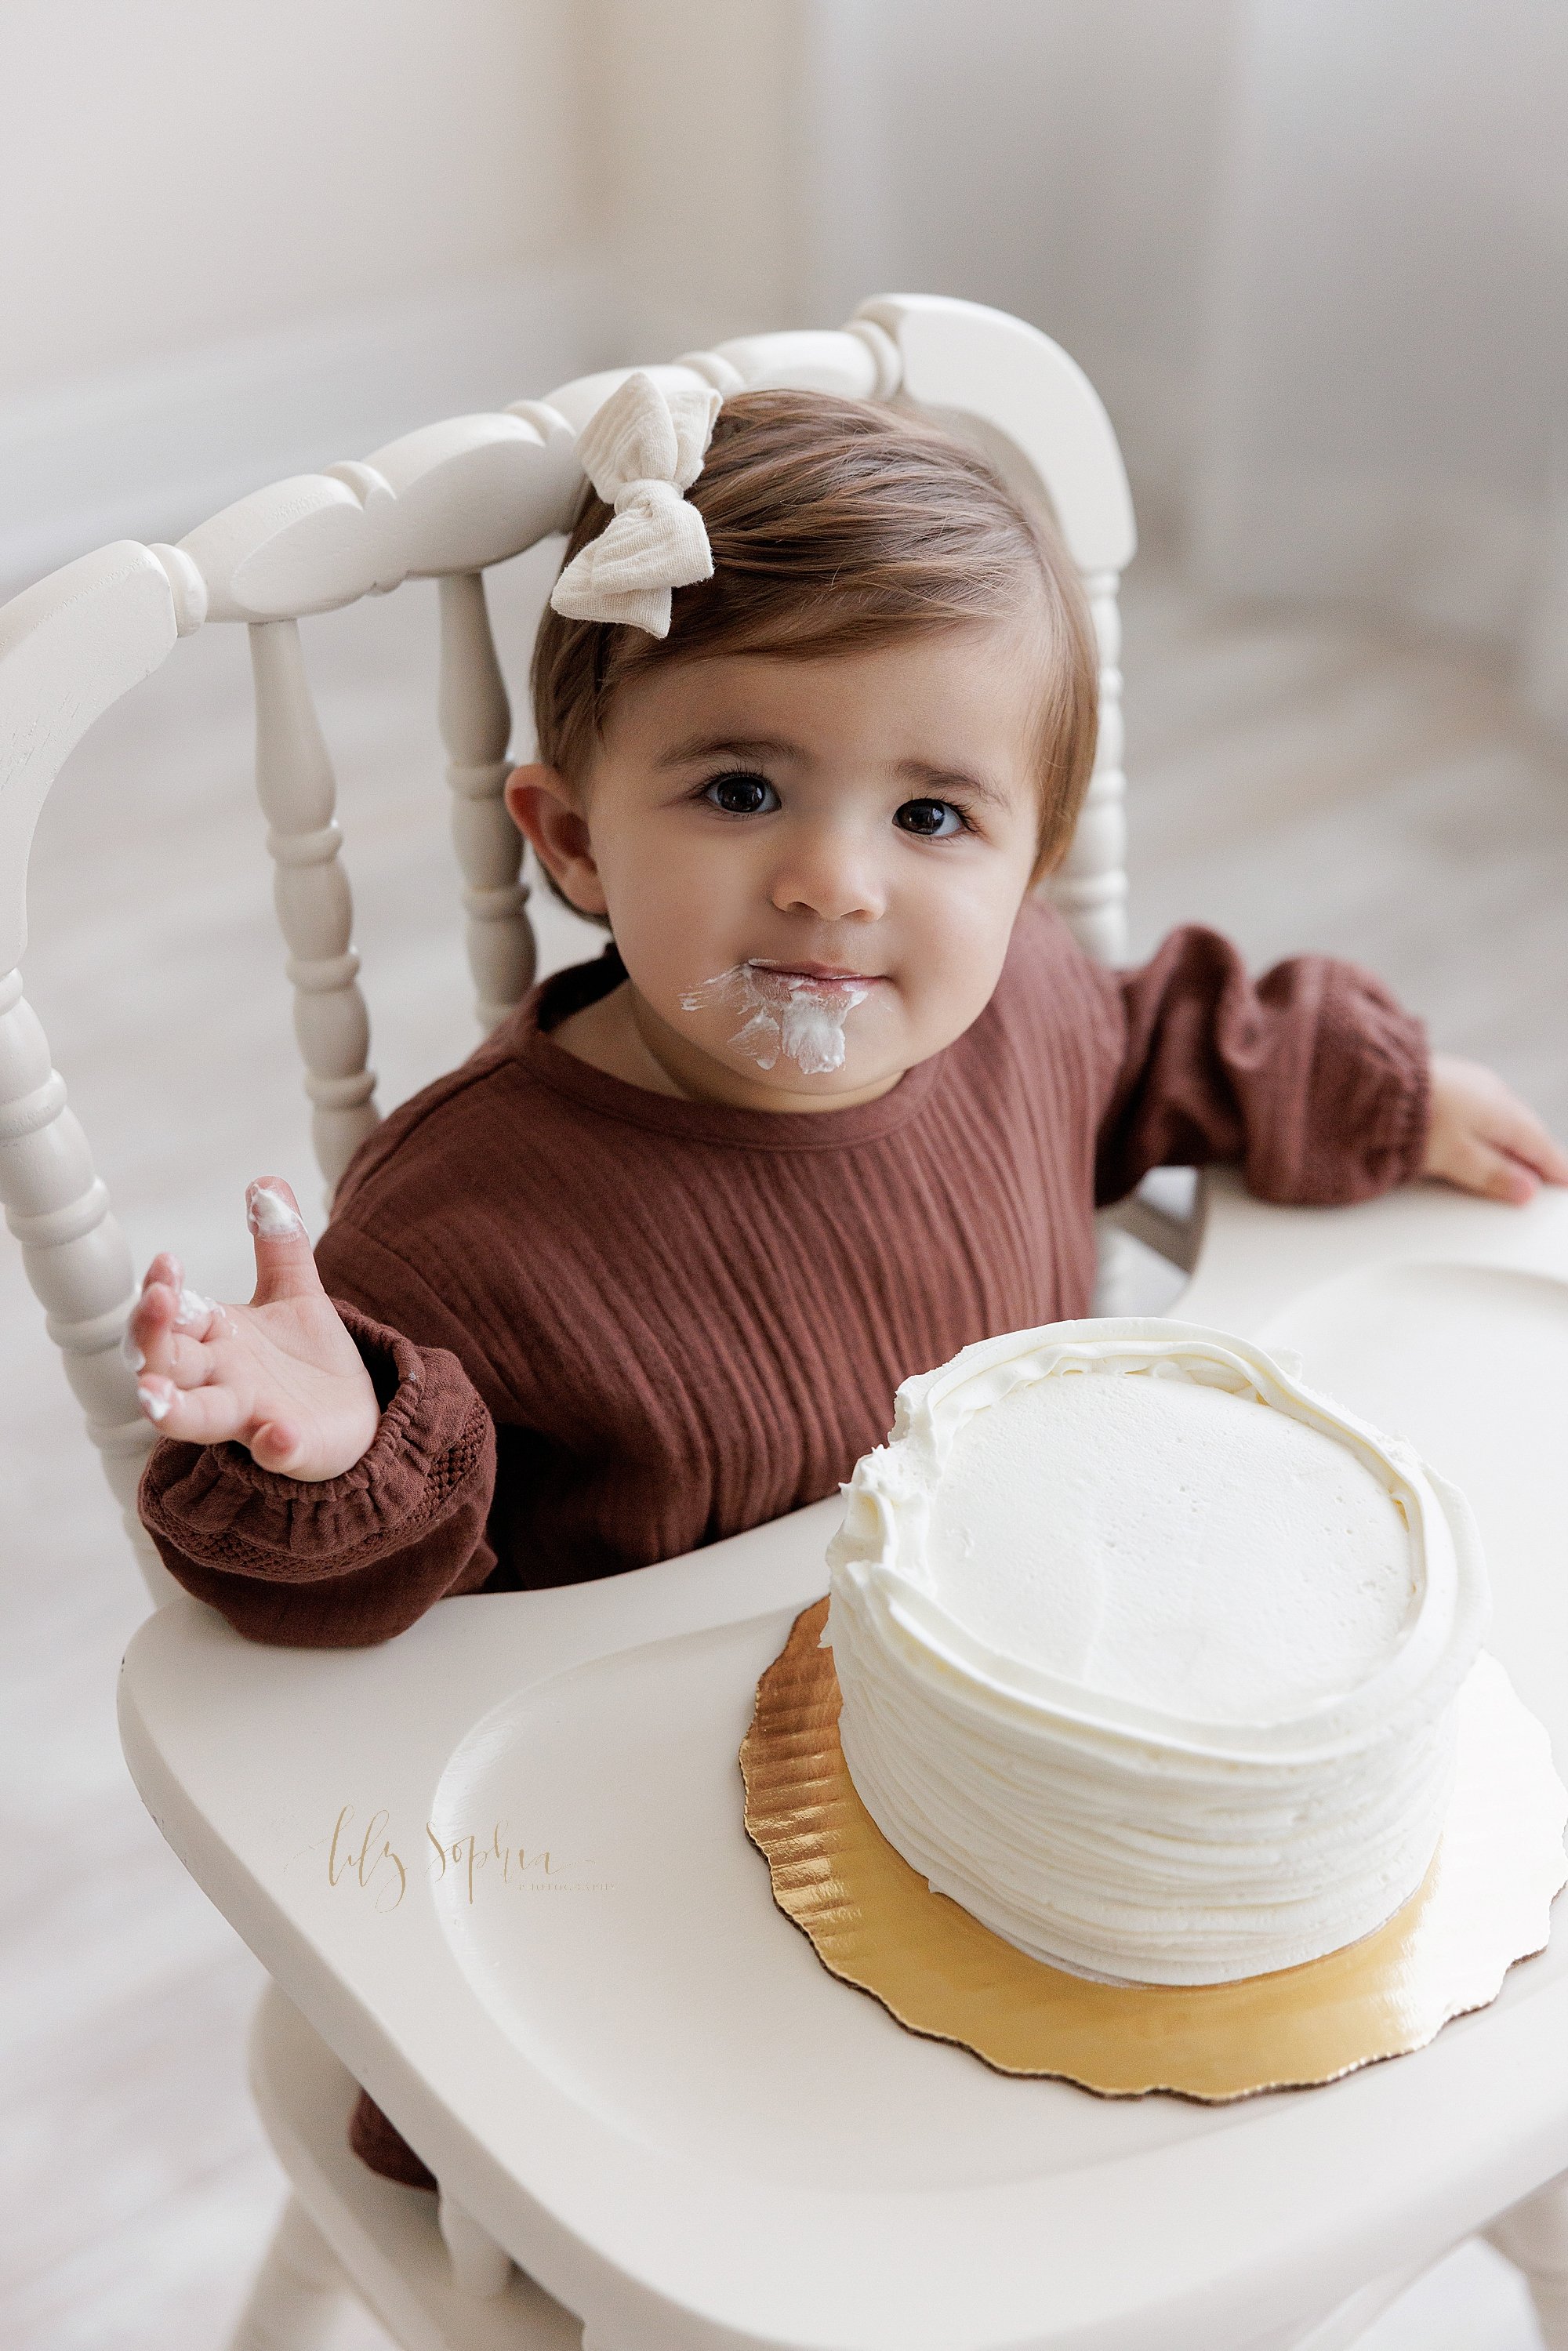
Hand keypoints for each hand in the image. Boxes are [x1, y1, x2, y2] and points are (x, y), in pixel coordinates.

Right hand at [128, 1177, 381, 1479]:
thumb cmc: (307, 1358)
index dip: (162, 1293)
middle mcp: (222, 1378)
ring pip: (198, 1418)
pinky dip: (275, 1446)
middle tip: (155, 1304)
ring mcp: (252, 1416)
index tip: (167, 1263)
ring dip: (173, 1411)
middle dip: (150, 1338)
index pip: (172, 1315)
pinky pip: (276, 1452)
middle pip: (166, 1363)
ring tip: (152, 1399)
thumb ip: (280, 1243)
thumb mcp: (296, 1292)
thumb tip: (266, 1182)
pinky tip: (278, 1436)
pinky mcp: (291, 1449)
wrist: (354, 1415)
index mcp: (217, 1338)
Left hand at [1423, 1055, 1567, 1204]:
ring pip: (1502, 1117)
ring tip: (1514, 1163)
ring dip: (1511, 1140)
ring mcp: (1471, 1082)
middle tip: (1546, 1177)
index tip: (1565, 1183)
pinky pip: (1481, 1108)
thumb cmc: (1414, 1116)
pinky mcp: (1448, 1079)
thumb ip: (1492, 1175)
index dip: (1554, 1168)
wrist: (1373, 1077)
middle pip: (1525, 1130)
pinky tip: (1478, 1137)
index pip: (1541, 1146)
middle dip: (1536, 1154)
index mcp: (1504, 1113)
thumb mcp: (1457, 1157)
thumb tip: (1525, 1190)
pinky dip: (1487, 1128)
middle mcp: (1494, 1092)